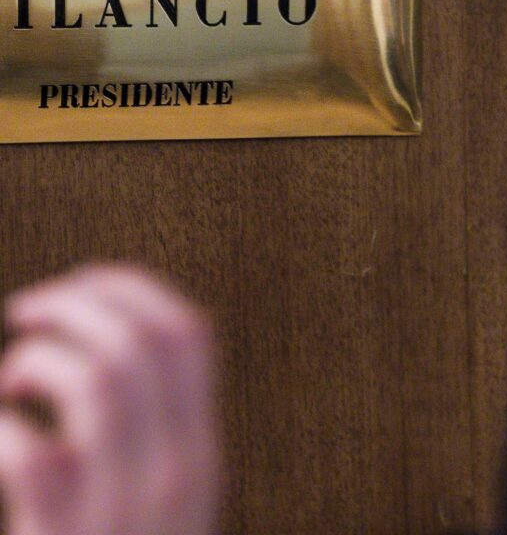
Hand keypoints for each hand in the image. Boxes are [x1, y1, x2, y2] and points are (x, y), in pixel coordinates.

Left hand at [0, 264, 219, 534]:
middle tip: (29, 310)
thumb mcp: (158, 494)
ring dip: (39, 357)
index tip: (86, 282)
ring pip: (100, 377)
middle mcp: (177, 472)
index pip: (190, 333)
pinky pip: (31, 452)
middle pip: (146, 340)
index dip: (133, 288)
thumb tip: (113, 332)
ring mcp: (122, 511)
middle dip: (80, 300)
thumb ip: (154, 426)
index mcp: (200, 449)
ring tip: (9, 381)